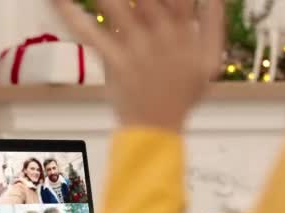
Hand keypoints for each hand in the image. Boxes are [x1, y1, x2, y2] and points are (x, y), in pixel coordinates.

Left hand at [53, 0, 223, 130]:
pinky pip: (90, 33)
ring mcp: (136, 46)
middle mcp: (161, 32)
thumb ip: (213, 21)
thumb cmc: (183, 92)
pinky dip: (71, 14)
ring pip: (115, 5)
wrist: (157, 128)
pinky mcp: (113, 61)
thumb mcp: (210, 58)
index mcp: (185, 28)